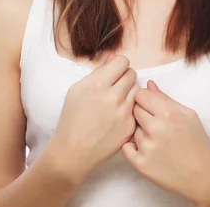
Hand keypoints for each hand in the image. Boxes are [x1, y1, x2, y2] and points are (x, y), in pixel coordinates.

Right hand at [46, 54, 139, 182]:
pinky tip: (117, 116)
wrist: (73, 151)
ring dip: (129, 92)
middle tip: (115, 86)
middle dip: (124, 77)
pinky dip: (129, 110)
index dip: (118, 65)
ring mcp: (124, 113)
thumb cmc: (72, 118)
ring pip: (137, 91)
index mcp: (98, 84)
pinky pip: (136, 109)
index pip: (122, 61)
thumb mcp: (77, 89)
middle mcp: (113, 97)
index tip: (114, 72)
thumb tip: (113, 58)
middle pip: (132, 74)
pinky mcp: (130, 127)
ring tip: (117, 101)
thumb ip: (98, 71)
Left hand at [121, 80, 209, 202]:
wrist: (202, 176)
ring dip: (140, 132)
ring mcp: (147, 147)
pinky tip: (147, 149)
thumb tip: (148, 85)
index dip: (144, 98)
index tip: (148, 105)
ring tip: (156, 140)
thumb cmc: (197, 143)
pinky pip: (126, 147)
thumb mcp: (188, 115)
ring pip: (131, 129)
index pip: (140, 94)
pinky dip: (133, 147)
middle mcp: (156, 128)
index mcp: (168, 113)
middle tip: (153, 123)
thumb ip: (166, 98)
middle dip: (141, 113)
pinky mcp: (140, 164)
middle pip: (134, 110)